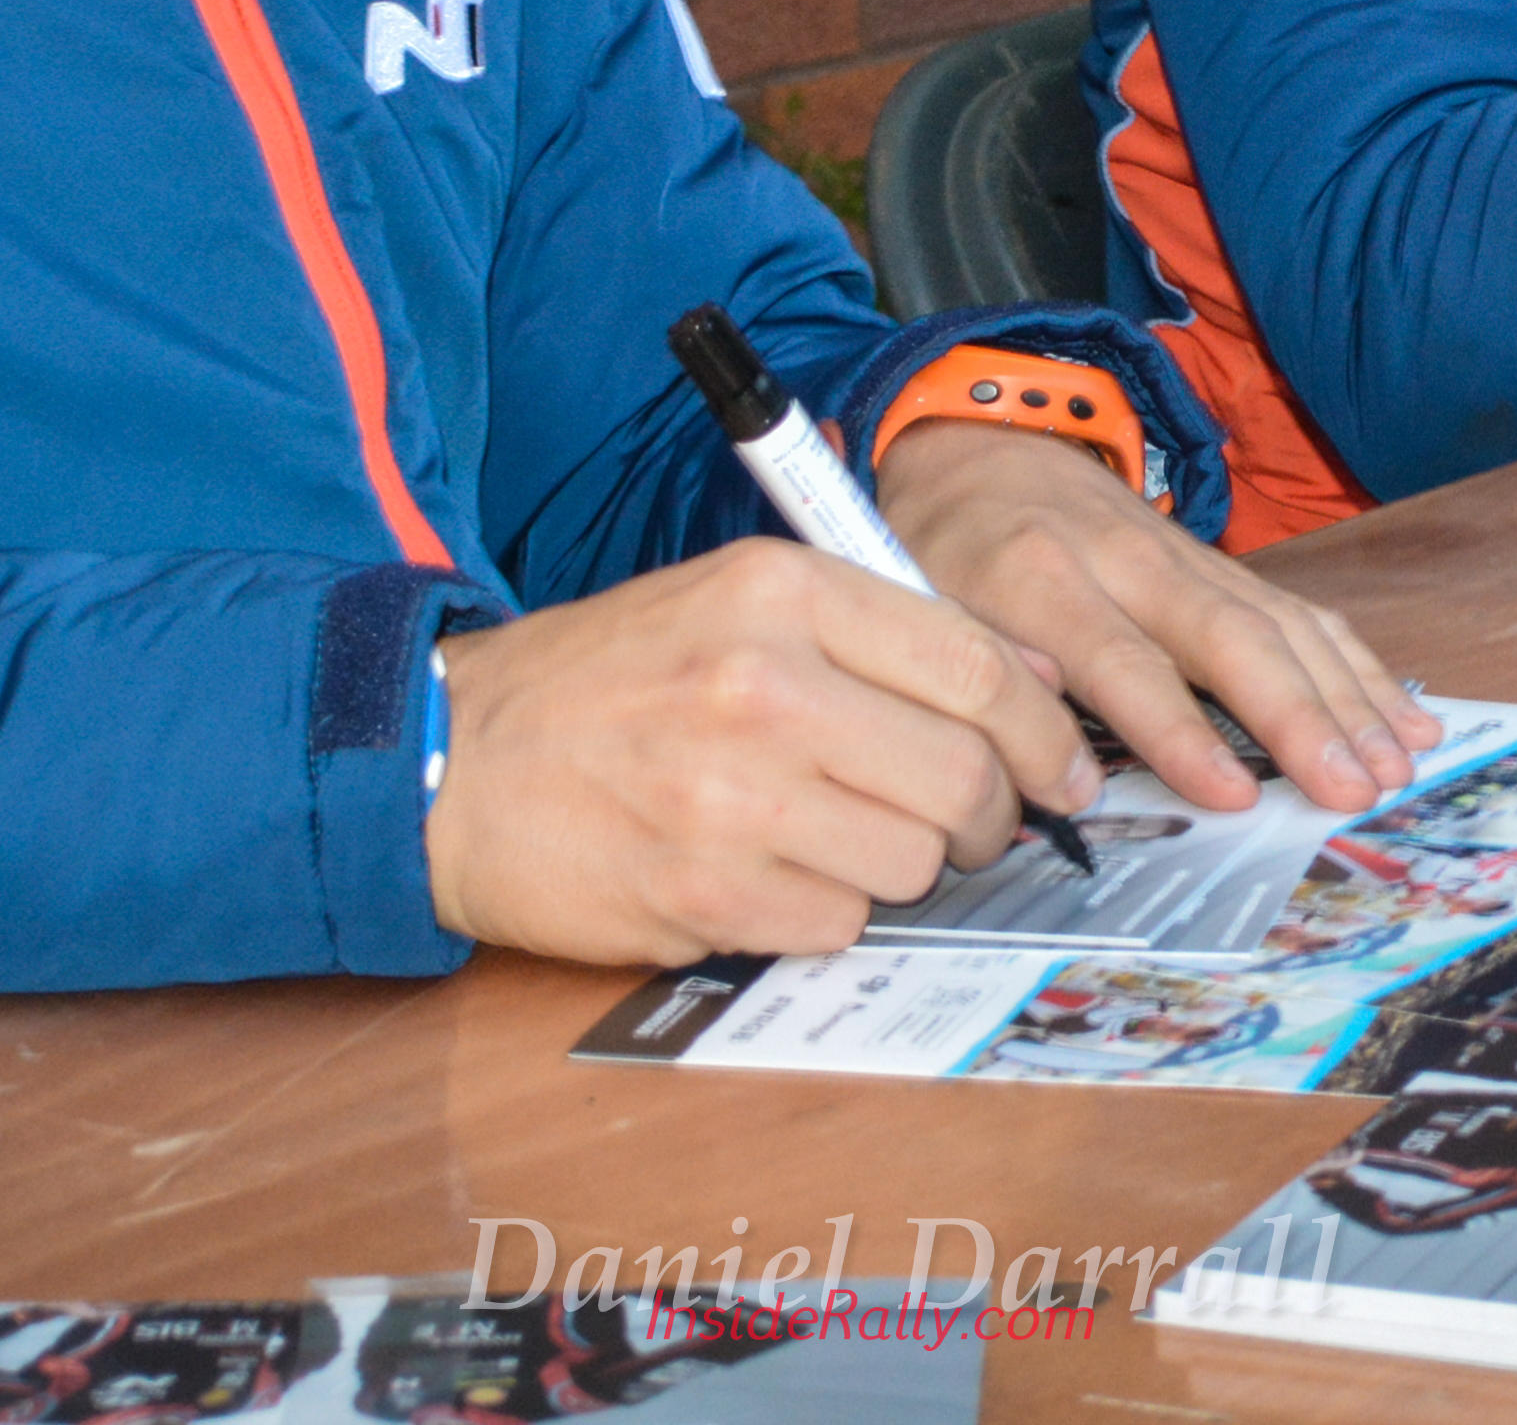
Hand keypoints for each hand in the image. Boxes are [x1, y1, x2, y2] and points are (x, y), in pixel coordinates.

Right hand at [419, 540, 1105, 965]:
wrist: (454, 763)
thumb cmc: (604, 683)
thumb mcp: (734, 605)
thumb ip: (877, 633)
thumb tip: (1034, 688)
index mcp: (779, 592)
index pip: (977, 665)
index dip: (1043, 733)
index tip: (1062, 769)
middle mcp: (763, 683)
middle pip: (962, 775)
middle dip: (983, 815)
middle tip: (959, 823)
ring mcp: (732, 796)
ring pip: (911, 862)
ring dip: (896, 866)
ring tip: (832, 838)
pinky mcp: (704, 895)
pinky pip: (838, 925)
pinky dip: (823, 912)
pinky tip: (767, 875)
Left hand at [875, 421, 1444, 815]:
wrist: (975, 447)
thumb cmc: (945, 553)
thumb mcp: (928, 614)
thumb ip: (986, 687)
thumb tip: (1056, 778)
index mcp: (1037, 579)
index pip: (1119, 661)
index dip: (1176, 729)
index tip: (1231, 795)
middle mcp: (1126, 560)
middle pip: (1225, 636)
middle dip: (1295, 716)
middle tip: (1349, 790)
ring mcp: (1184, 555)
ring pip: (1278, 621)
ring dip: (1344, 697)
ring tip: (1392, 768)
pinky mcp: (1220, 563)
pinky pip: (1301, 612)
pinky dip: (1358, 665)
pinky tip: (1404, 717)